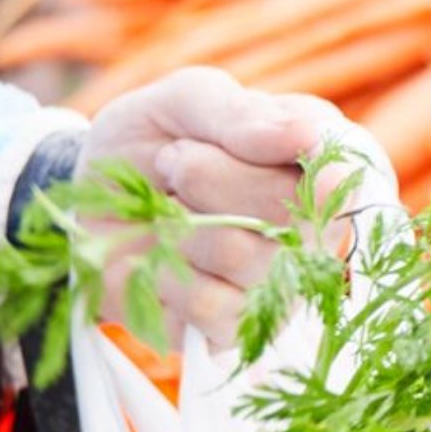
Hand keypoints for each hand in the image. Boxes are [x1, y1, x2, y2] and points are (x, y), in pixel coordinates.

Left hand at [74, 68, 366, 343]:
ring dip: (182, 224)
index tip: (225, 136)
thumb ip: (242, 115)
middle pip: (295, 216)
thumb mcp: (185, 101)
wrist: (87, 198)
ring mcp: (278, 285)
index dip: (292, 161)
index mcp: (320, 161)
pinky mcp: (235, 330)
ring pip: (247, 257)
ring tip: (163, 208)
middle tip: (173, 161)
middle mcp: (314, 229)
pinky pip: (213, 309)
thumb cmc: (152, 138)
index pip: (343, 176)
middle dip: (210, 177)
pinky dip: (167, 274)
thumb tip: (308, 136)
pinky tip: (157, 258)